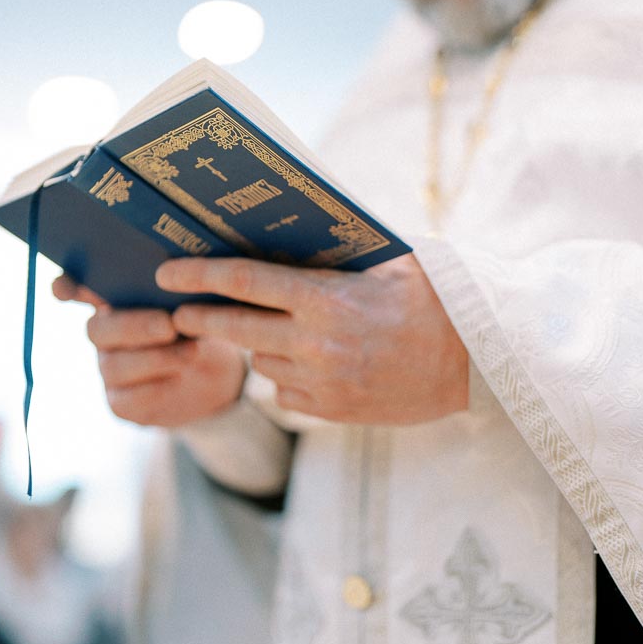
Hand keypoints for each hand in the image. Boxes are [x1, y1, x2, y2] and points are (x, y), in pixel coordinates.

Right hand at [52, 273, 245, 426]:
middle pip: (97, 330)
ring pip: (114, 366)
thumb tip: (180, 275)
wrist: (221, 374)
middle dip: (134, 327)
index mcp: (114, 299)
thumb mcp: (199, 302)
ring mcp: (110, 369)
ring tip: (191, 351)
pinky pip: (128, 399)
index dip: (67, 288)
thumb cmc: (203, 326)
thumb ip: (178, 289)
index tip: (64, 290)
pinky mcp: (121, 402)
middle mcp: (105, 333)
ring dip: (155, 358)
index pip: (76, 290)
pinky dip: (157, 388)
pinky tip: (182, 378)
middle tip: (169, 326)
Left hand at [155, 253, 468, 424]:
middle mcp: (318, 342)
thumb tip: (285, 232)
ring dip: (259, 347)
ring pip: (262, 363)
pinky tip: (311, 362)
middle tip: (180, 311)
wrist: (475, 361)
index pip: (244, 282)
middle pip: (234, 329)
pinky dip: (288, 376)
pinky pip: (287, 391)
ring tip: (282, 332)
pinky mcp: (335, 410)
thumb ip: (336, 254)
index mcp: (327, 297)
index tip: (167, 273)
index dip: (199, 275)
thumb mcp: (388, 261)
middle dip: (200, 318)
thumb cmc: (433, 298)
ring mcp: (324, 381)